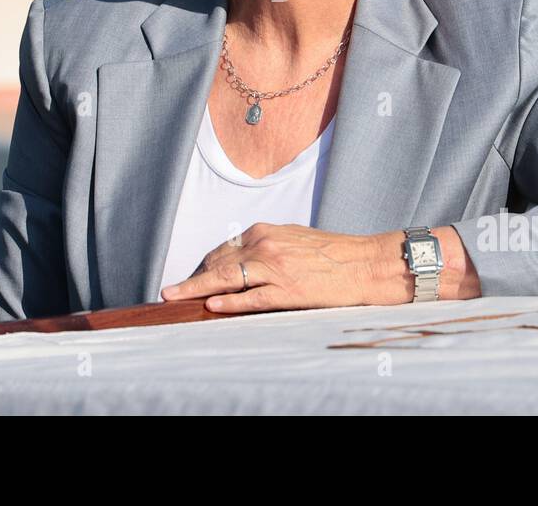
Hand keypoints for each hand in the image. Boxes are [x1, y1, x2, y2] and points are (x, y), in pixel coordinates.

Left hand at [159, 222, 480, 313]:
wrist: (368, 264)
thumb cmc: (334, 254)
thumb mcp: (294, 241)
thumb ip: (267, 248)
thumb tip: (240, 261)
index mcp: (266, 232)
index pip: (224, 250)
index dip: (204, 267)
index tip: (188, 279)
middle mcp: (266, 244)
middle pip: (219, 264)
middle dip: (193, 279)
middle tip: (169, 291)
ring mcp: (276, 267)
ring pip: (228, 278)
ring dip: (198, 289)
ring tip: (175, 298)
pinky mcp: (289, 289)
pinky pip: (252, 297)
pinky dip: (230, 302)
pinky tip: (211, 306)